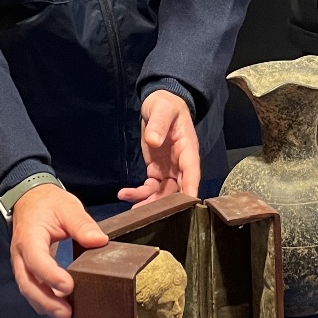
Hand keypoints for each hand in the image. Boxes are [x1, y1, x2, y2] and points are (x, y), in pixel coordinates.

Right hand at [8, 184, 106, 317]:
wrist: (30, 199)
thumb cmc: (48, 203)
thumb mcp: (67, 207)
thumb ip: (82, 224)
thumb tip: (99, 241)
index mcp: (30, 236)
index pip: (36, 260)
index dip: (51, 276)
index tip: (69, 287)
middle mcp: (21, 254)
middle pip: (27, 283)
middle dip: (46, 301)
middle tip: (67, 312)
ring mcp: (21, 263)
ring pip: (28, 289)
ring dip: (44, 304)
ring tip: (66, 314)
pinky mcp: (27, 268)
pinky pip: (32, 287)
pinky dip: (43, 299)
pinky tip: (59, 306)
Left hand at [117, 89, 200, 203]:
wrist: (159, 104)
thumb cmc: (166, 105)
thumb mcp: (162, 110)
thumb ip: (159, 124)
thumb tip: (154, 140)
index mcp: (187, 149)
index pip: (192, 172)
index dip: (190, 189)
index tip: (188, 205)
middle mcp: (180, 163)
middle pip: (177, 189)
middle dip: (165, 203)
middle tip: (148, 213)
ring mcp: (169, 168)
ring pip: (163, 193)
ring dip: (150, 202)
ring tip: (133, 210)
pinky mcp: (157, 170)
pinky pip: (151, 187)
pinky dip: (140, 194)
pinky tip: (125, 194)